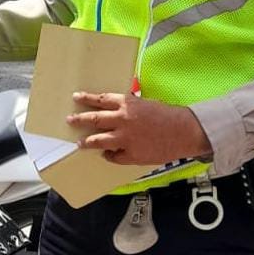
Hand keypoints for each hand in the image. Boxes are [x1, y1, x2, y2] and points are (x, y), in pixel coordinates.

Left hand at [66, 92, 211, 164]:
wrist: (184, 131)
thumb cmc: (167, 115)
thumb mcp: (145, 103)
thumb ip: (129, 106)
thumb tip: (116, 109)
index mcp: (127, 104)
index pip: (100, 99)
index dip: (86, 98)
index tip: (76, 97)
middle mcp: (122, 120)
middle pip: (94, 119)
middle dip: (79, 120)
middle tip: (70, 120)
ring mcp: (125, 139)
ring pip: (99, 141)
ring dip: (88, 142)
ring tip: (80, 143)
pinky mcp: (132, 154)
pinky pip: (114, 157)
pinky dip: (110, 156)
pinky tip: (107, 155)